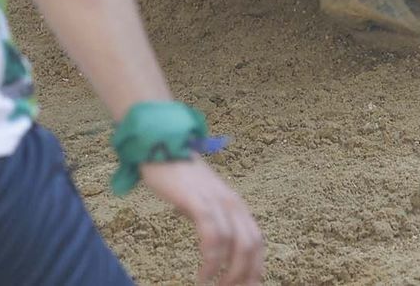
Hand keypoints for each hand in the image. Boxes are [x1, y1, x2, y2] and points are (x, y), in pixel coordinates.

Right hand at [141, 158, 264, 285]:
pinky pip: (213, 235)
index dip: (255, 268)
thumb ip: (213, 224)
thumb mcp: (203, 204)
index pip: (257, 242)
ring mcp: (217, 201)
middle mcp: (233, 203)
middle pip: (251, 246)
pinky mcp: (198, 200)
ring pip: (236, 243)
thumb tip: (215, 253)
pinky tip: (204, 276)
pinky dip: (211, 260)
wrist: (162, 146)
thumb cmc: (181, 180)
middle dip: (243, 275)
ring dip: (228, 274)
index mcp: (237, 206)